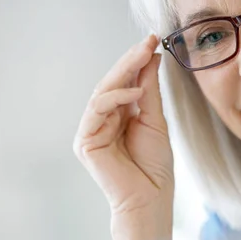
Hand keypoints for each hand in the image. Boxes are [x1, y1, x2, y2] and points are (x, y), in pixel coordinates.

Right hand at [73, 35, 173, 239]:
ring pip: (103, 91)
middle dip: (129, 60)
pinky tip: (136, 92)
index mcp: (118, 115)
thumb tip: (151, 59)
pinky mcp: (85, 141)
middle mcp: (101, 120)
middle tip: (146, 41)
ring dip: (123, 72)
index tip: (152, 41)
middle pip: (111, 83)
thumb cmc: (154, 166)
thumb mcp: (155, 121)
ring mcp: (91, 130)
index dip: (136, 61)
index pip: (124, 82)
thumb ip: (149, 91)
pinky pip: (97, 110)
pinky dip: (116, 98)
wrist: (150, 198)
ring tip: (143, 57)